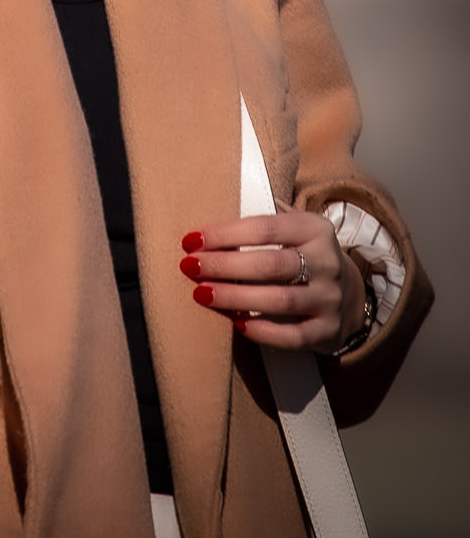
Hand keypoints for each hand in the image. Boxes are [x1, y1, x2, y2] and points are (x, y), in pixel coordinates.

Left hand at [179, 203, 367, 354]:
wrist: (350, 293)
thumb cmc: (304, 253)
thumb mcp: (294, 227)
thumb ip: (263, 216)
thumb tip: (216, 204)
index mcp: (314, 228)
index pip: (265, 227)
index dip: (225, 234)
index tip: (192, 240)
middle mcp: (326, 262)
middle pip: (269, 264)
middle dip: (224, 266)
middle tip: (190, 267)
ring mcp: (330, 298)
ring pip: (279, 300)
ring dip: (235, 298)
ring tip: (202, 294)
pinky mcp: (328, 331)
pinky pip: (292, 336)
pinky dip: (262, 331)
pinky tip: (236, 324)